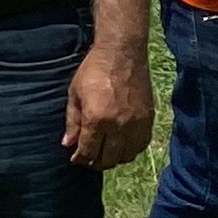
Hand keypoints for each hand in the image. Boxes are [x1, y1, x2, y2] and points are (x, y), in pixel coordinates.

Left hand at [62, 43, 154, 170]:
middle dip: (95, 163)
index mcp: (96, 119)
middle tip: (89, 160)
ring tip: (104, 154)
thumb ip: (72, 122)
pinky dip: (130, 151)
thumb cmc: (93, 71)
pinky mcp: (148, 120)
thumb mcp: (75, 94)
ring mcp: (136, 124)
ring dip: (114, 159)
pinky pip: (141, 146)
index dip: (80, 159)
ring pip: (126, 156)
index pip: (88, 151)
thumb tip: (68, 144)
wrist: (122, 55)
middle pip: (108, 159)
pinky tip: (121, 147)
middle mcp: (118, 126)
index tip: (76, 160)